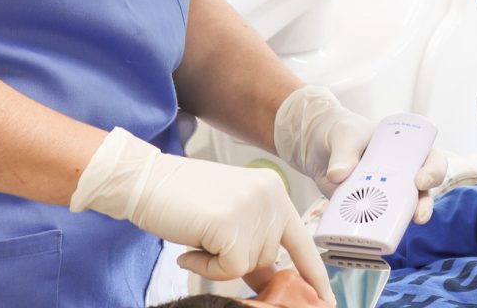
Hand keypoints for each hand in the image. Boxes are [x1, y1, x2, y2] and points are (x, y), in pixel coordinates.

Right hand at [70, 128, 333, 303]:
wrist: (148, 181)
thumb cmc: (185, 201)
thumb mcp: (233, 214)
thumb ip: (255, 239)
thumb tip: (272, 284)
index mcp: (274, 191)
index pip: (301, 241)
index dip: (314, 275)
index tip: (328, 302)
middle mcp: (271, 196)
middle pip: (267, 261)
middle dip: (240, 264)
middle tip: (209, 239)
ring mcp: (253, 209)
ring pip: (247, 268)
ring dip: (218, 262)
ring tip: (199, 233)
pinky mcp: (231, 225)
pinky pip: (226, 271)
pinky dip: (205, 267)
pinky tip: (190, 244)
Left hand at [274, 86, 446, 223]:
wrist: (318, 145)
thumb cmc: (341, 132)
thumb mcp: (344, 135)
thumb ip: (343, 152)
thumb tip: (339, 175)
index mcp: (406, 150)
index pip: (432, 159)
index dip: (434, 171)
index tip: (421, 180)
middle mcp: (401, 174)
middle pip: (423, 193)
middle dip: (424, 206)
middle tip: (417, 216)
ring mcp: (384, 194)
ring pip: (401, 214)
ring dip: (399, 224)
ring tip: (391, 233)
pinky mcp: (365, 210)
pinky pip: (373, 224)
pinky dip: (369, 231)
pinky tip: (362, 235)